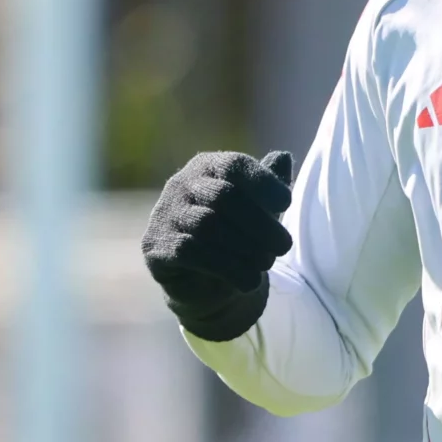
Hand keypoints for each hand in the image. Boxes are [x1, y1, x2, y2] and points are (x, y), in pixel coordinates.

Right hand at [141, 151, 294, 340]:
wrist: (204, 284)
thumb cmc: (237, 236)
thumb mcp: (260, 209)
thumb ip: (269, 183)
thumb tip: (284, 157)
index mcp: (207, 168)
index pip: (234, 165)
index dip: (262, 182)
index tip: (286, 203)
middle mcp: (181, 185)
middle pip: (223, 196)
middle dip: (259, 223)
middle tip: (284, 246)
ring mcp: (164, 215)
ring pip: (208, 225)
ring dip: (245, 248)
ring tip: (267, 263)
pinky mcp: (155, 246)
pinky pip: (190, 252)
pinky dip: (226, 267)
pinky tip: (249, 281)